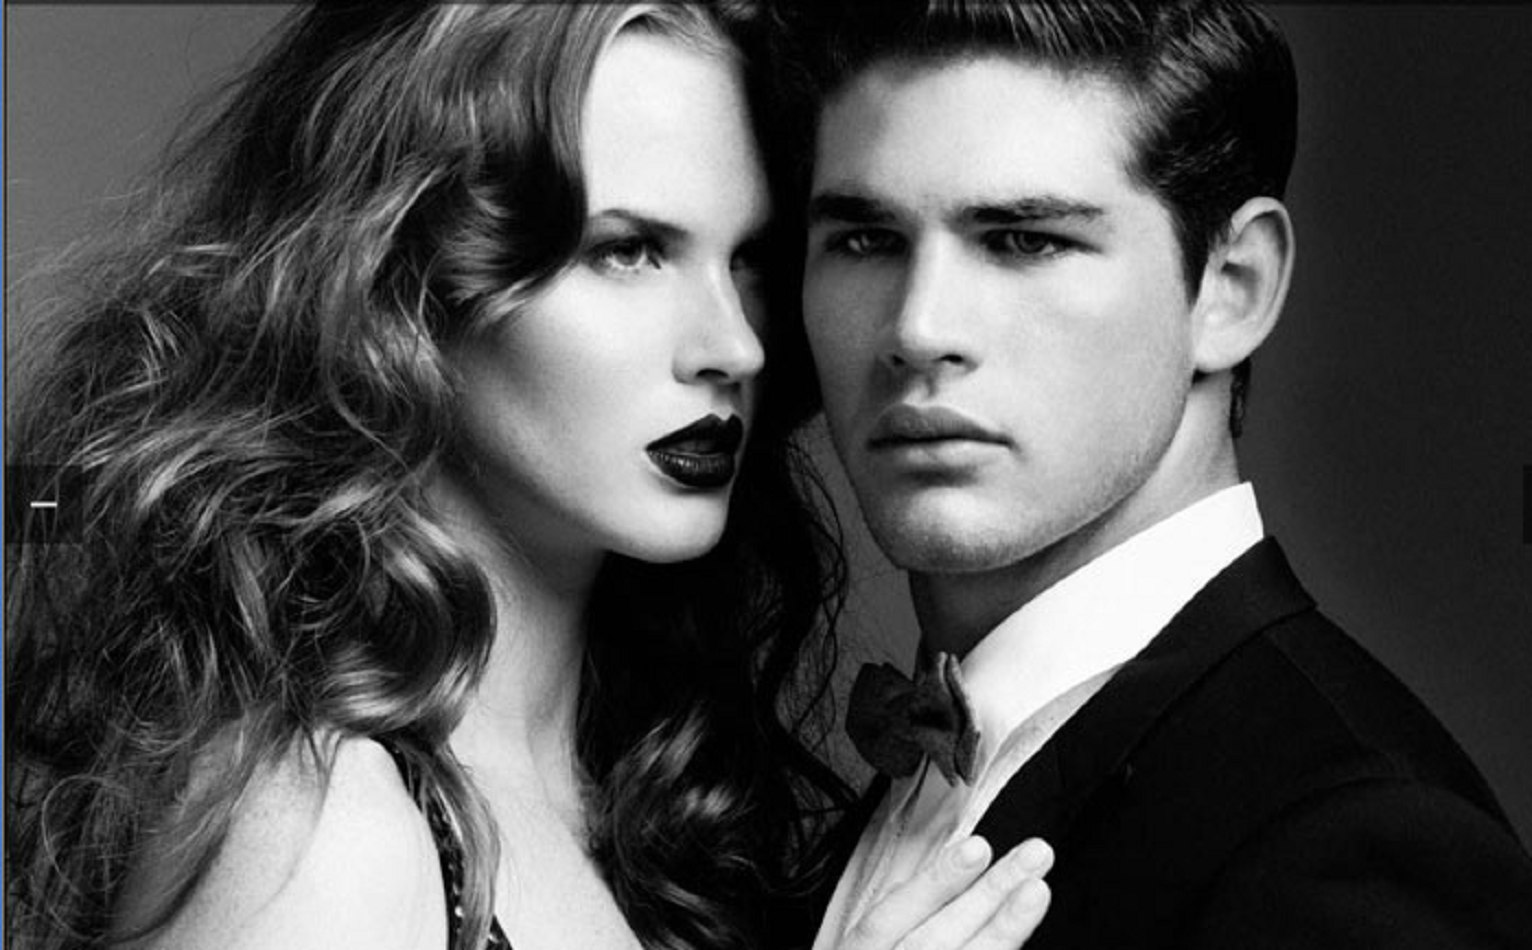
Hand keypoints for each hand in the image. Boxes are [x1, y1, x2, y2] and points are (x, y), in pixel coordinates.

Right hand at [814, 837, 1053, 949]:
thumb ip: (899, 918)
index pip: (887, 920)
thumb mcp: (864, 947)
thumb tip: (953, 872)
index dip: (933, 884)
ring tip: (1037, 891)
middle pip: (933, 944)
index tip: (978, 848)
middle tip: (1034, 859)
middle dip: (986, 897)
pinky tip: (1017, 945)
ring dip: (1002, 932)